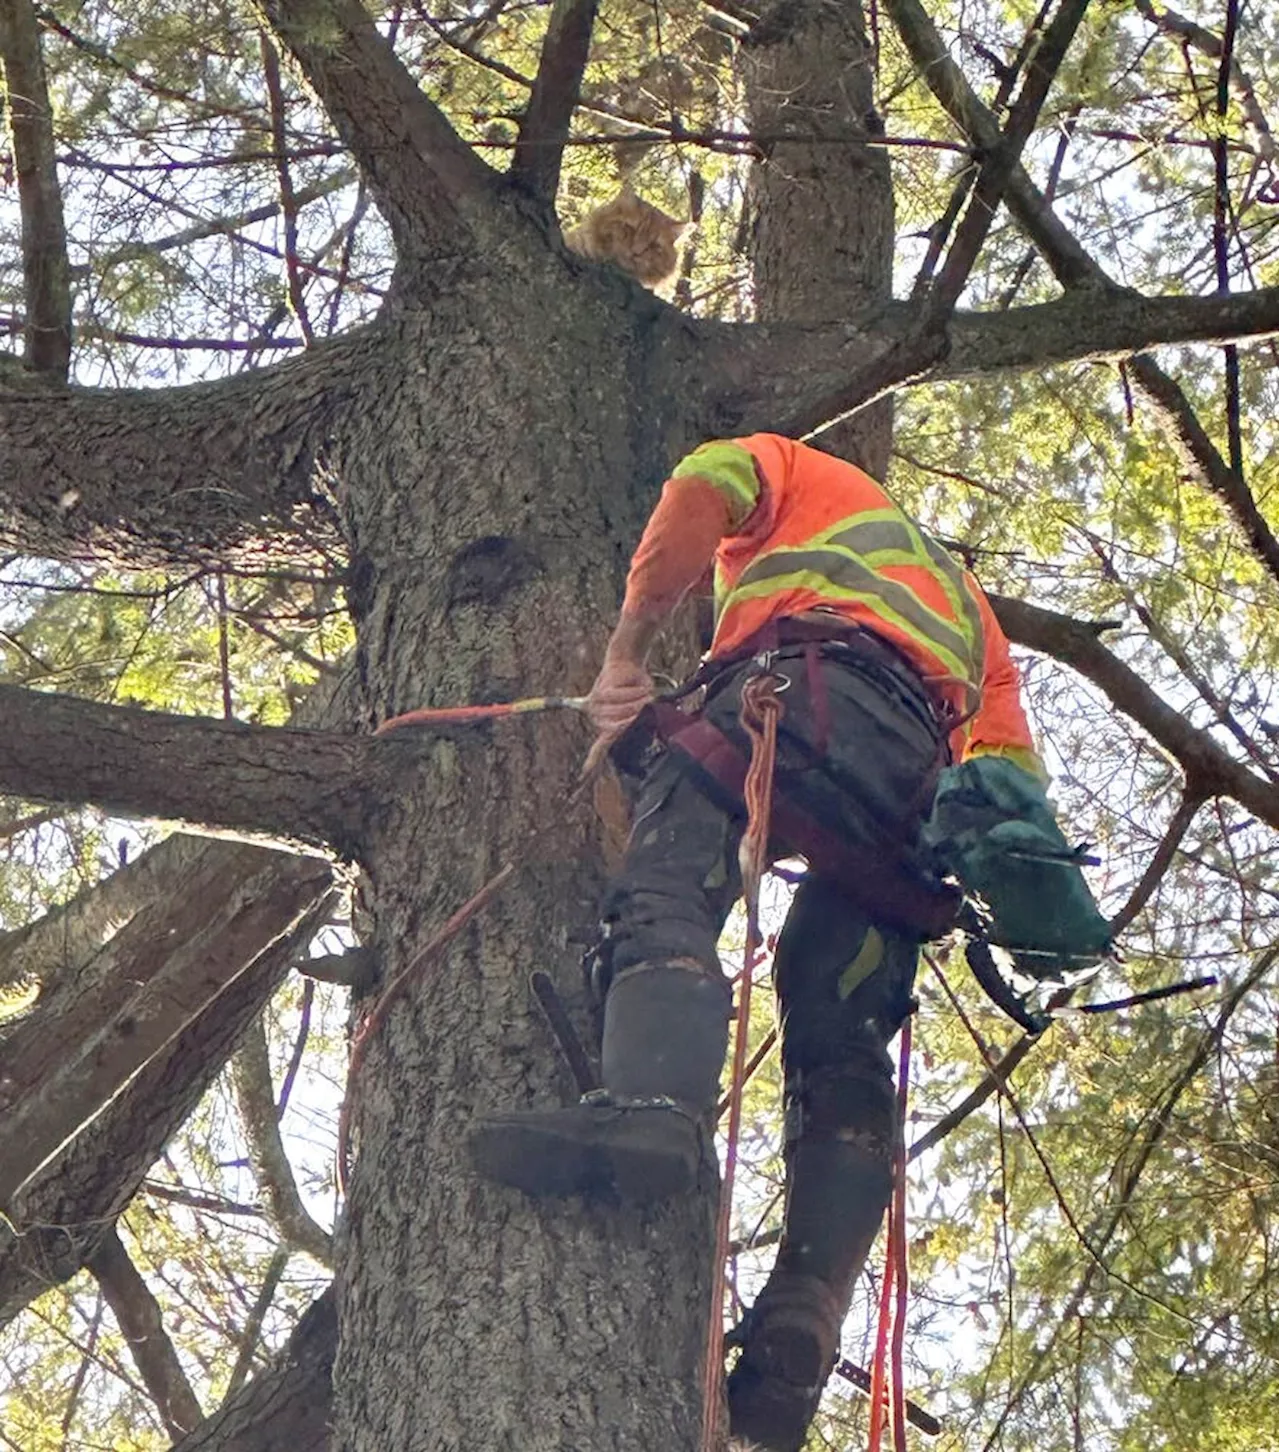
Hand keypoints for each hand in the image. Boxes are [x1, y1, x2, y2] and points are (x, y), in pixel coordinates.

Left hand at [580, 654, 653, 778]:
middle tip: (649, 704)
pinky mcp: (597, 694)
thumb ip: (641, 719)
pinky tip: (640, 689)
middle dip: (637, 716)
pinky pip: (618, 698)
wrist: (627, 665)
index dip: (593, 760)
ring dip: (637, 702)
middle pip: (620, 727)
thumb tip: (646, 727)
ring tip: (646, 695)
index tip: (585, 773)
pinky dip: (632, 693)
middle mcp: (599, 720)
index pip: (600, 748)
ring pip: (620, 712)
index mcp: (608, 728)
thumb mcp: (642, 706)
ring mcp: (596, 708)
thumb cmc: (636, 688)